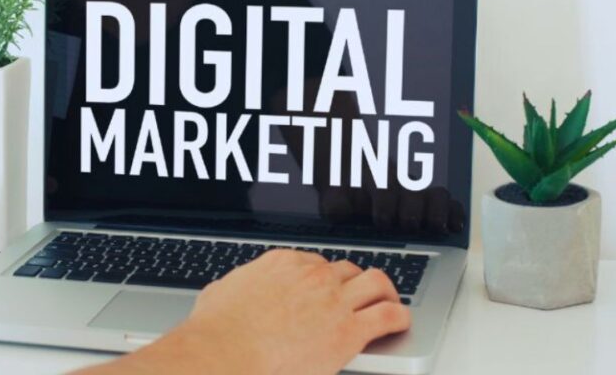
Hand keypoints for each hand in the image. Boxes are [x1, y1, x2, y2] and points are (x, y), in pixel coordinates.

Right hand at [79, 250, 410, 374]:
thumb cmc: (216, 331)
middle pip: (348, 270)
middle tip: (358, 297)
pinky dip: (399, 317)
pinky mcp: (349, 331)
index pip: (317, 262)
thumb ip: (234, 289)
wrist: (225, 354)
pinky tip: (399, 323)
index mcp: (282, 263)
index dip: (325, 278)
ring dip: (385, 292)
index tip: (328, 288)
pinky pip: (389, 316)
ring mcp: (333, 301)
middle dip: (354, 283)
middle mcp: (312, 275)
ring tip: (388, 303)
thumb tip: (224, 293)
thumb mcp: (219, 294)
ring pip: (377, 283)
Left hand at [320, 185, 465, 234]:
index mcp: (375, 178)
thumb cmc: (344, 190)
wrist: (348, 170)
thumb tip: (340, 211)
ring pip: (436, 194)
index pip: (386, 185)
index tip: (382, 220)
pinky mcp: (429, 203)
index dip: (387, 203)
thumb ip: (335, 202)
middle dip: (412, 210)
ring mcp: (416, 191)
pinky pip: (448, 203)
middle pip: (415, 191)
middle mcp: (400, 183)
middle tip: (407, 225)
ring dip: (437, 212)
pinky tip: (454, 227)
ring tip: (436, 228)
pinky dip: (454, 213)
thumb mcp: (333, 195)